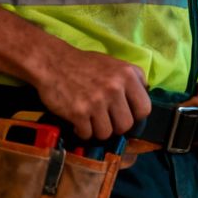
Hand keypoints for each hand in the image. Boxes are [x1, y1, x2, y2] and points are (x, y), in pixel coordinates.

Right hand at [34, 45, 151, 140]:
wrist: (52, 62)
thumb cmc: (85, 64)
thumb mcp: (115, 64)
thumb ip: (132, 80)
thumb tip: (144, 99)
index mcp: (127, 75)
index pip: (145, 108)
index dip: (136, 116)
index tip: (126, 115)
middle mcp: (114, 88)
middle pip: (126, 125)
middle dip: (116, 126)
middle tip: (106, 120)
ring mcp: (96, 101)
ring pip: (107, 133)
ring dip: (98, 130)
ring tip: (91, 121)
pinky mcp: (78, 112)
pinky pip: (87, 134)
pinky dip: (82, 132)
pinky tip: (79, 122)